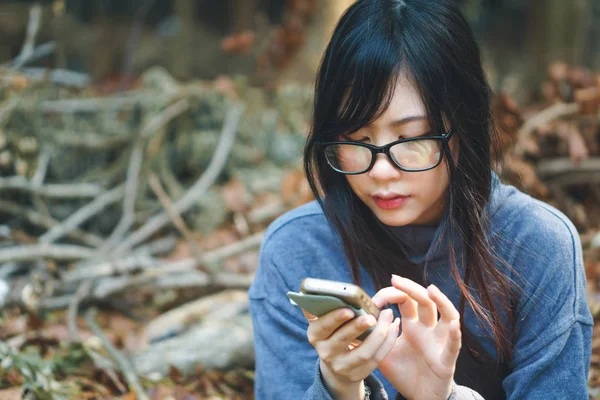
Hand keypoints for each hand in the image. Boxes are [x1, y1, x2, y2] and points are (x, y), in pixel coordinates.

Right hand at [301, 305, 399, 398]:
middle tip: (371, 316)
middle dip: (357, 327)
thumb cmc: (332, 334)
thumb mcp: (322, 324)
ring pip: (364, 352)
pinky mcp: (360, 373)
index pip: (322, 327)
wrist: (338, 366)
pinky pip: (377, 358)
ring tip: (388, 316)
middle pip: (343, 340)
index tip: (348, 309)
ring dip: (378, 334)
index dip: (334, 318)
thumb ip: (316, 309)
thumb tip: (307, 293)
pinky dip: (387, 342)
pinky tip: (394, 327)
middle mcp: (326, 353)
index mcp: (315, 336)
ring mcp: (343, 366)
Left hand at [372, 275, 460, 399]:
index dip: (397, 292)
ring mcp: (439, 342)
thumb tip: (349, 323)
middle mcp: (427, 329)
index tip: (386, 286)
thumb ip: (371, 338)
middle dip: (411, 289)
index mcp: (412, 325)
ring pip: (447, 316)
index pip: (407, 301)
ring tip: (431, 290)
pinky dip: (454, 335)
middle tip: (396, 279)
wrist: (419, 397)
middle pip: (425, 301)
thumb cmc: (404, 372)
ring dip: (441, 302)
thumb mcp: (382, 353)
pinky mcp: (446, 360)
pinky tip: (451, 325)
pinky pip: (453, 345)